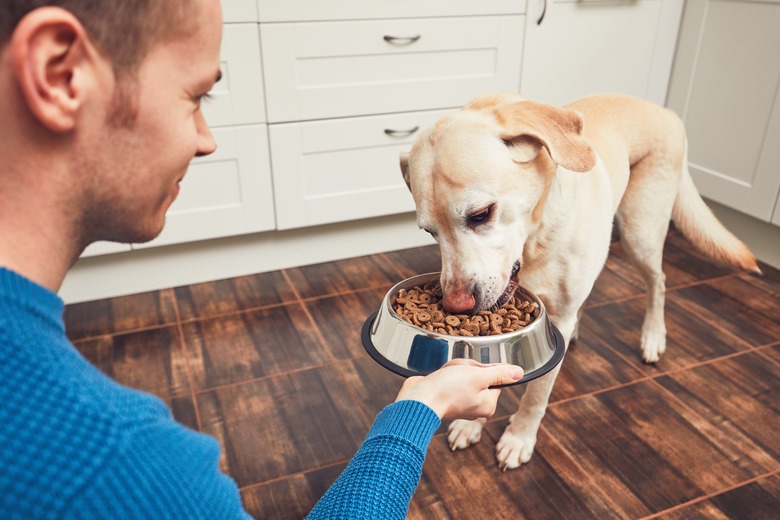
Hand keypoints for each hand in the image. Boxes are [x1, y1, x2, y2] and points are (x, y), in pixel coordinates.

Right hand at [394, 359, 523, 420]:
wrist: (417, 399)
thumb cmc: (448, 389)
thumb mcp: (478, 376)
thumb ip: (499, 373)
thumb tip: (519, 373)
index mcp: (487, 404)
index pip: (495, 378)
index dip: (484, 369)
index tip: (473, 371)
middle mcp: (475, 406)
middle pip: (479, 375)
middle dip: (467, 368)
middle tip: (458, 373)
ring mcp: (460, 402)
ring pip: (463, 374)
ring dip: (454, 368)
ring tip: (446, 375)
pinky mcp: (446, 396)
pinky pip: (450, 378)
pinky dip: (444, 374)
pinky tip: (439, 377)